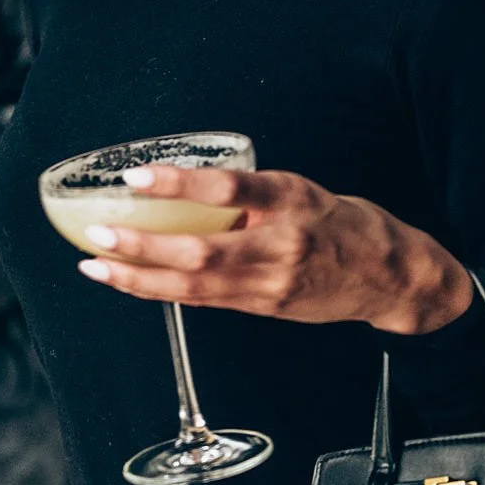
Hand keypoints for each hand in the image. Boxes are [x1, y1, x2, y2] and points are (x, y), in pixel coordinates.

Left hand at [75, 165, 474, 335]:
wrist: (388, 275)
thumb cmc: (340, 223)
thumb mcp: (300, 191)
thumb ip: (250, 195)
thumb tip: (186, 189)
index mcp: (290, 199)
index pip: (229, 188)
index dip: (179, 184)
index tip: (135, 177)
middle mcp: (280, 244)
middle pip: (200, 252)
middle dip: (141, 246)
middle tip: (96, 234)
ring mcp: (271, 283)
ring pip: (193, 286)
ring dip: (138, 277)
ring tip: (96, 265)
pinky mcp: (264, 308)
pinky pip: (204, 300)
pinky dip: (162, 291)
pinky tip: (130, 282)